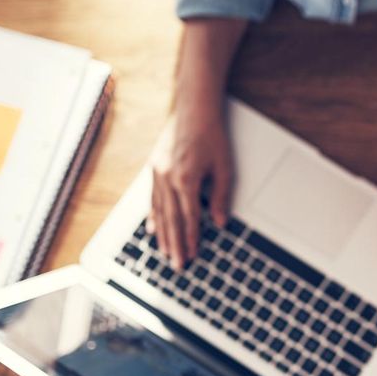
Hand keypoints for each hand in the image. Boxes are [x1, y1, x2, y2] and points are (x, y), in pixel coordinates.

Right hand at [147, 108, 233, 268]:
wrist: (194, 110)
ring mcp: (158, 173)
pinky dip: (153, 215)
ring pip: (159, 211)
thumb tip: (220, 222)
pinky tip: (153, 229)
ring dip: (163, 234)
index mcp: (186, 179)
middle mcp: (168, 178)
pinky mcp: (155, 168)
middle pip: (171, 219)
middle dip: (175, 244)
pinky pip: (152, 198)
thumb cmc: (212, 137)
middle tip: (178, 265)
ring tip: (165, 253)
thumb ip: (221, 196)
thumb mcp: (224, 167)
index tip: (193, 255)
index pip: (190, 217)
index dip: (192, 238)